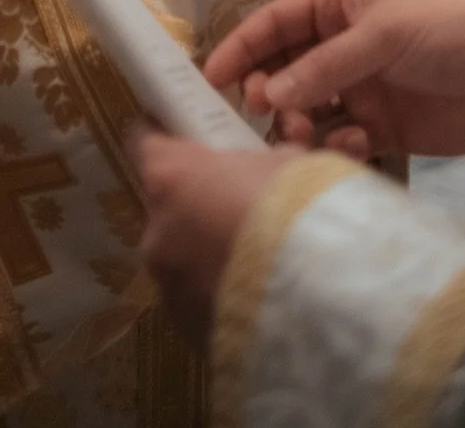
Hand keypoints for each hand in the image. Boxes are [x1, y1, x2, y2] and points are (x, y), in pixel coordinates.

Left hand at [134, 130, 301, 342]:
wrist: (321, 299)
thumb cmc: (297, 212)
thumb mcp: (284, 164)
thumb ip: (255, 164)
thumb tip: (260, 172)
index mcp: (171, 177)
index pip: (143, 143)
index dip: (161, 136)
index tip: (176, 135)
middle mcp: (156, 231)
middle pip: (166, 208)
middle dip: (196, 206)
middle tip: (236, 209)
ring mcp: (168, 286)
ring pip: (182, 260)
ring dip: (208, 257)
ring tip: (256, 265)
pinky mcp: (187, 330)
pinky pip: (199, 302)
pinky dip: (220, 297)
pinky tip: (258, 299)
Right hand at [202, 0, 464, 159]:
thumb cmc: (441, 28)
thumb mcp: (381, 33)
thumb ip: (326, 65)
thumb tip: (270, 94)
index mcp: (335, 9)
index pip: (274, 24)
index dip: (241, 48)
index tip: (212, 78)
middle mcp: (339, 49)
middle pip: (283, 72)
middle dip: (270, 91)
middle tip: (269, 110)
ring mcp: (358, 90)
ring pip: (306, 111)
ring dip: (298, 123)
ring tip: (304, 134)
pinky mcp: (379, 129)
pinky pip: (339, 141)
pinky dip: (337, 146)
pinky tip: (354, 144)